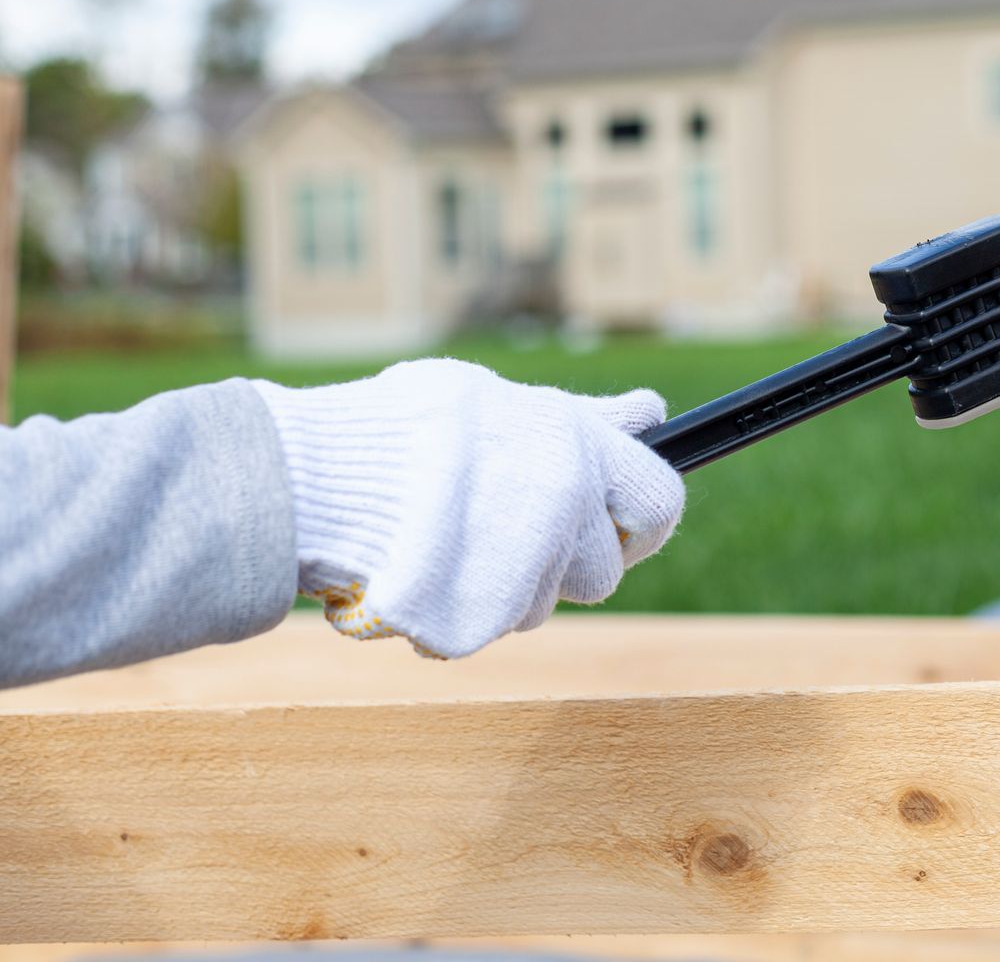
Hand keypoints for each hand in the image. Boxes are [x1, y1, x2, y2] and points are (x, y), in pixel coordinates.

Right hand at [251, 358, 683, 658]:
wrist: (309, 477)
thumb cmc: (397, 426)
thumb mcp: (493, 398)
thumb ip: (578, 419)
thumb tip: (648, 416)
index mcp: (577, 447)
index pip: (662, 499)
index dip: (644, 520)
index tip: (622, 526)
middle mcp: (563, 508)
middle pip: (603, 571)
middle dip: (568, 565)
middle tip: (512, 542)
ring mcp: (524, 569)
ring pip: (540, 605)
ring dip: (506, 587)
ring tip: (445, 544)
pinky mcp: (479, 623)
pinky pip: (485, 629)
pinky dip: (454, 614)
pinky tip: (415, 574)